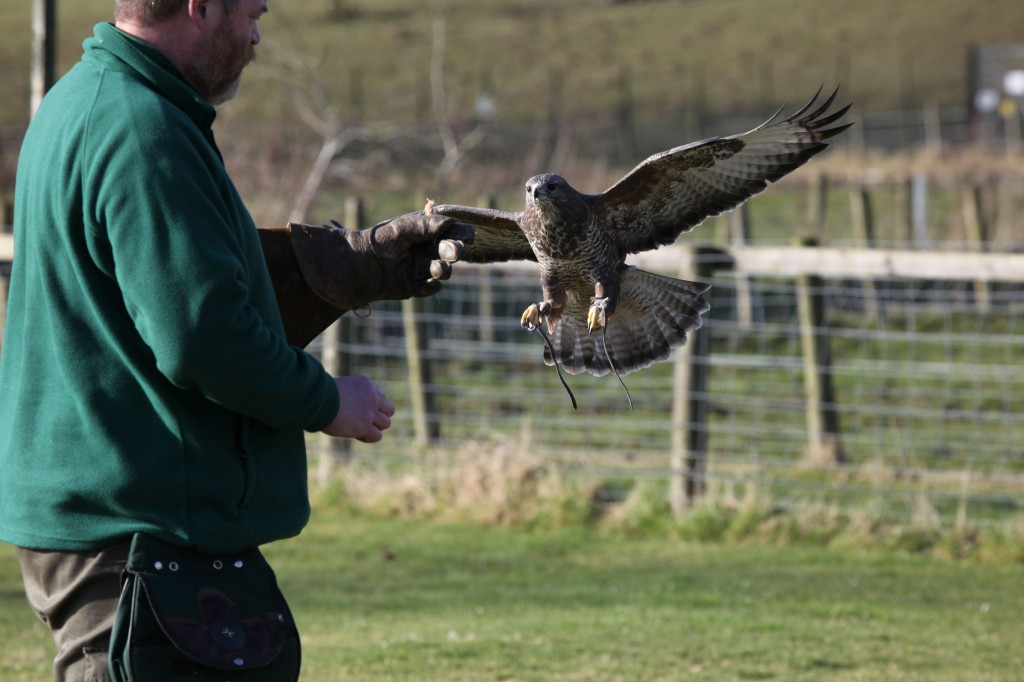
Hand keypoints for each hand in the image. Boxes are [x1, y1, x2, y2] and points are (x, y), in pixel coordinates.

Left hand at [285, 213, 474, 312]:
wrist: (352, 268)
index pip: (450, 231)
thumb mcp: (400, 230)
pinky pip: (431, 288)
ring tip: (436, 269)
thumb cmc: (375, 243)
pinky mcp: (414, 287)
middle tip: (454, 253)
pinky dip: (432, 286)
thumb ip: (425, 226)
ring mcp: (420, 269)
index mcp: (424, 232)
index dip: (461, 232)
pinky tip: (429, 283)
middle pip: (451, 251)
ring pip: (444, 270)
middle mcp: (425, 250)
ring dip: (444, 269)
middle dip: (455, 251)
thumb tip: (450, 223)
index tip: (467, 234)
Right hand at [321, 376, 395, 442]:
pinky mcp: (364, 426)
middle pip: (389, 411)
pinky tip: (356, 435)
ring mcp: (370, 412)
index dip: (373, 407)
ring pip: (386, 423)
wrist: (316, 400)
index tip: (359, 411)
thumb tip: (350, 410)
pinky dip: (368, 437)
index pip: (381, 398)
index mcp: (367, 385)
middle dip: (378, 417)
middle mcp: (372, 397)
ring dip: (374, 428)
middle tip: (363, 422)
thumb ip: (351, 396)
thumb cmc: (320, 394)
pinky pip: (377, 436)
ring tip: (359, 429)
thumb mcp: (340, 388)